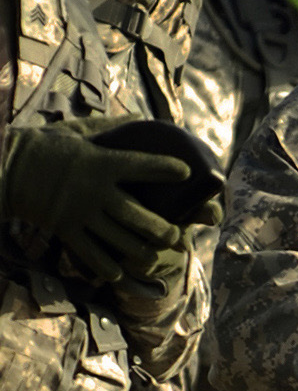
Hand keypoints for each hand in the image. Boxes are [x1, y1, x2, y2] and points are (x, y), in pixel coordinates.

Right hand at [0, 120, 187, 283]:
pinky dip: (108, 267)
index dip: (166, 169)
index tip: (186, 174)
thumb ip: (110, 127)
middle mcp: (94, 190)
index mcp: (100, 161)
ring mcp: (79, 213)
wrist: (5, 168)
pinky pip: (91, 254)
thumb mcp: (77, 130)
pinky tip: (120, 274)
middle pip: (137, 215)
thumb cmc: (44, 146)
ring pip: (119, 240)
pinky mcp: (65, 230)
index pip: (142, 165)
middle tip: (175, 236)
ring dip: (142, 252)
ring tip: (155, 256)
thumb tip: (140, 117)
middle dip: (162, 229)